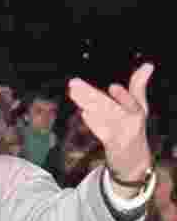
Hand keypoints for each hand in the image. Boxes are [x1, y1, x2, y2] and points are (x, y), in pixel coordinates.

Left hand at [67, 63, 152, 194]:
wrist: (132, 155)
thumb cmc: (133, 124)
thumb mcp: (139, 105)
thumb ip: (139, 85)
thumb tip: (148, 65)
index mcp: (137, 111)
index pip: (132, 103)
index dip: (123, 96)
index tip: (113, 86)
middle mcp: (130, 123)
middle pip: (110, 108)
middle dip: (91, 96)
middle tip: (74, 83)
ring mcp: (119, 133)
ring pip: (101, 117)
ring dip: (86, 104)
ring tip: (73, 91)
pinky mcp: (110, 142)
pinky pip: (100, 130)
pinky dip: (92, 122)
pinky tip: (84, 112)